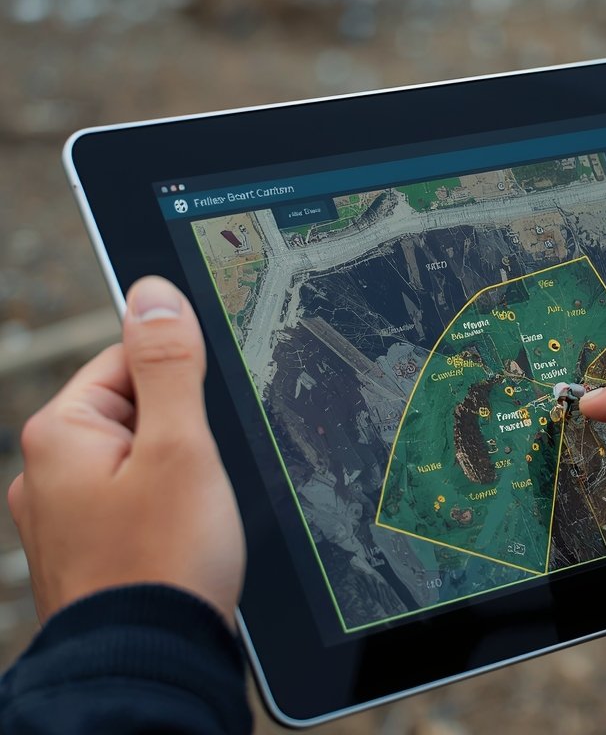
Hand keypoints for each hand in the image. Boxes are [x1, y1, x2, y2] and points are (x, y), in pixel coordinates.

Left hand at [9, 277, 244, 625]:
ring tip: (192, 517)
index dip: (184, 384)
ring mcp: (64, 513)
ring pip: (141, 458)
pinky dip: (165, 509)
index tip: (208, 419)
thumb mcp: (181, 446)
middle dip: (183, 435)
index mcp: (59, 433)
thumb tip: (153, 293)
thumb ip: (168, 365)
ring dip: (177, 476)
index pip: (130, 359)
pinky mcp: (87, 545)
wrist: (152, 662)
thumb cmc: (165, 560)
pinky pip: (134, 499)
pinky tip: (181, 538)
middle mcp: (47, 470)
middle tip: (202, 478)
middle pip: (138, 410)